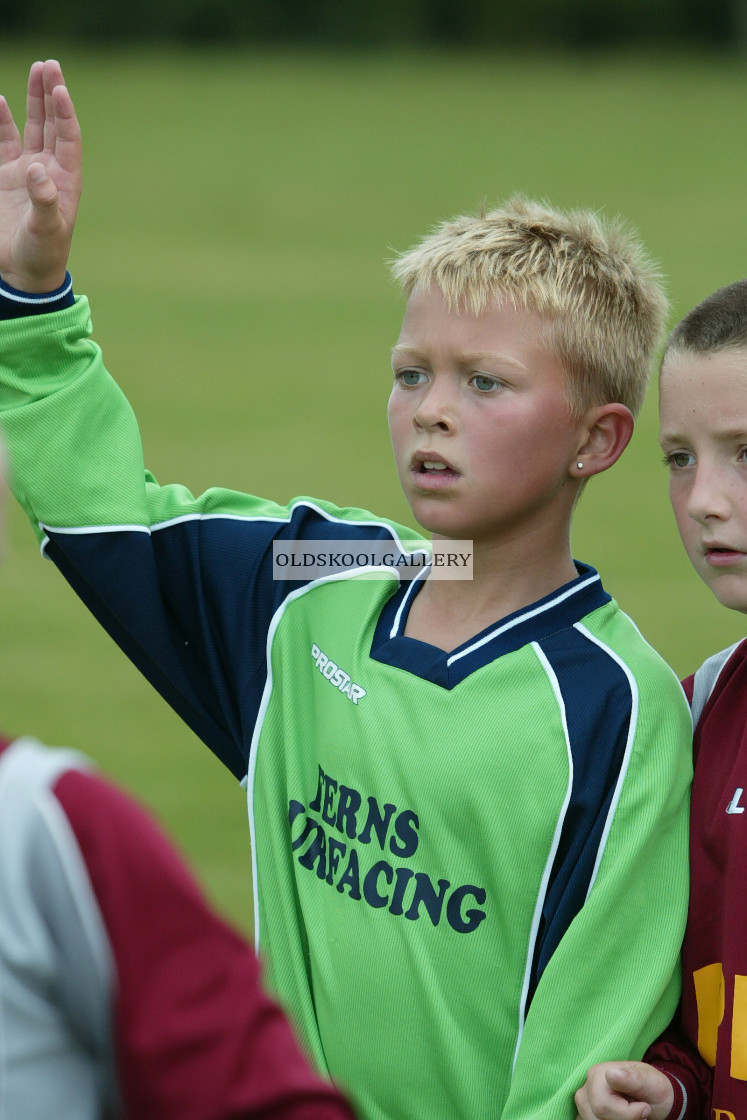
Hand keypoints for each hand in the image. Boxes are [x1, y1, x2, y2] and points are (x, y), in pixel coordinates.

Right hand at [0, 59, 81, 291]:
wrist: (22, 273)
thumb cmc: (42, 254)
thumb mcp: (47, 231)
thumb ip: (44, 201)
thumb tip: (38, 169)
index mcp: (66, 180)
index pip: (67, 137)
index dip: (64, 112)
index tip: (60, 87)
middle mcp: (49, 170)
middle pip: (51, 124)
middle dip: (51, 94)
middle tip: (50, 64)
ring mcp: (27, 171)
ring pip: (30, 127)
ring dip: (32, 100)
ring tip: (37, 69)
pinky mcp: (6, 177)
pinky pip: (3, 142)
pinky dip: (1, 122)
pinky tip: (0, 102)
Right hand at [575, 1062, 674, 1119]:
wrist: (652, 1097)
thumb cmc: (652, 1087)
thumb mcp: (650, 1081)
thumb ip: (632, 1078)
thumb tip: (610, 1074)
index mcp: (597, 1074)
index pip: (603, 1106)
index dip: (629, 1114)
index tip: (645, 1108)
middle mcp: (586, 1088)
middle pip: (599, 1118)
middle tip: (640, 1113)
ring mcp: (584, 1104)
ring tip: (630, 1114)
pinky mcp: (586, 1115)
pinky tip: (619, 1117)